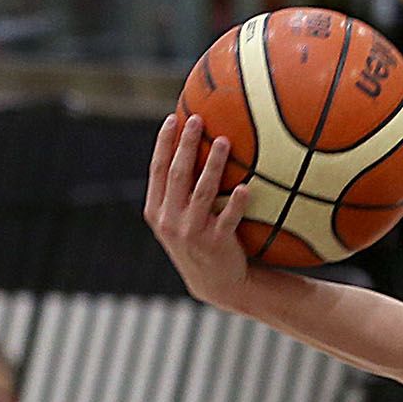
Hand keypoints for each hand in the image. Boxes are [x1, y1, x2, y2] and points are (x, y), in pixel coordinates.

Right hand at [144, 115, 251, 310]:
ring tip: (224, 141)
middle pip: (178, 175)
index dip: (164, 143)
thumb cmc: (199, 241)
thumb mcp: (178, 219)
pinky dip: (236, 203)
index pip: (158, 170)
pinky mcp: (216, 244)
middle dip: (186, 144)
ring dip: (212, 165)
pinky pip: (228, 219)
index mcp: (157, 210)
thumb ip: (178, 191)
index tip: (173, 118)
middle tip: (198, 119)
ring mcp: (192, 233)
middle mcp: (170, 220)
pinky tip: (245, 187)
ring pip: (202, 192)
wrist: (215, 283)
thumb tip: (190, 146)